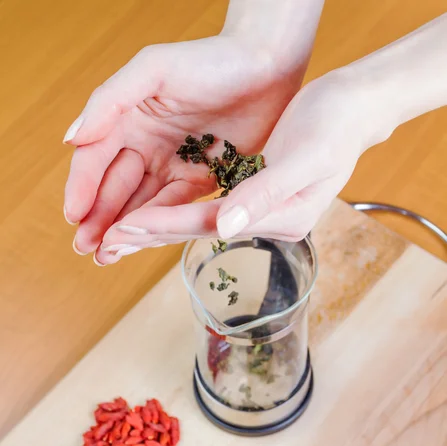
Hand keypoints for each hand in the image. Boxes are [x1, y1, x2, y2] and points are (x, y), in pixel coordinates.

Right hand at [64, 35, 304, 263]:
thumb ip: (111, 100)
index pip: (96, 158)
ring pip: (142, 203)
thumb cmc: (212, 59)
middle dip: (98, 218)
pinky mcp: (203, 178)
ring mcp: (174, 163)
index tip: (73, 217)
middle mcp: (147, 144)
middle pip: (115, 187)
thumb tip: (71, 139)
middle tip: (83, 248)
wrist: (269, 66)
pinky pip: (177, 207)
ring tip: (105, 256)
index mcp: (128, 118)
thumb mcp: (154, 69)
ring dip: (123, 230)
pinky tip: (142, 243)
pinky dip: (160, 225)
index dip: (82, 187)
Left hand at [98, 69, 382, 252]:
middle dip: (153, 234)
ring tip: (116, 234)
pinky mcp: (254, 199)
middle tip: (105, 243)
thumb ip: (265, 193)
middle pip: (201, 232)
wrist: (353, 110)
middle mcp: (270, 223)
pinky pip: (206, 209)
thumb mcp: (306, 157)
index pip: (212, 224)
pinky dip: (175, 212)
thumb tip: (226, 224)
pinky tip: (150, 213)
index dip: (166, 223)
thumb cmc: (335, 126)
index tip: (125, 225)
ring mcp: (262, 213)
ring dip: (157, 228)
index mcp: (283, 217)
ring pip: (199, 224)